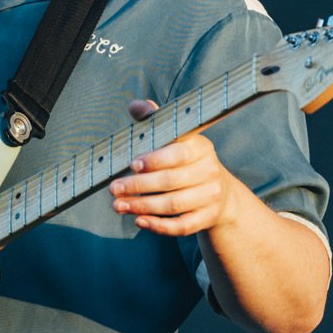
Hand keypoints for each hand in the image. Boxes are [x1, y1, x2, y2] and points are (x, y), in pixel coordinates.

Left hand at [107, 99, 238, 236]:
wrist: (219, 192)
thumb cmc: (186, 160)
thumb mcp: (177, 139)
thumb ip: (155, 120)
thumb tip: (134, 105)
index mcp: (201, 147)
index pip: (178, 153)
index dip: (155, 160)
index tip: (132, 164)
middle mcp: (209, 172)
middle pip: (171, 181)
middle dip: (138, 186)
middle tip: (113, 189)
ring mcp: (210, 197)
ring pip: (173, 205)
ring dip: (142, 206)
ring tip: (119, 205)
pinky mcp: (207, 218)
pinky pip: (182, 226)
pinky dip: (159, 226)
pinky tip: (139, 221)